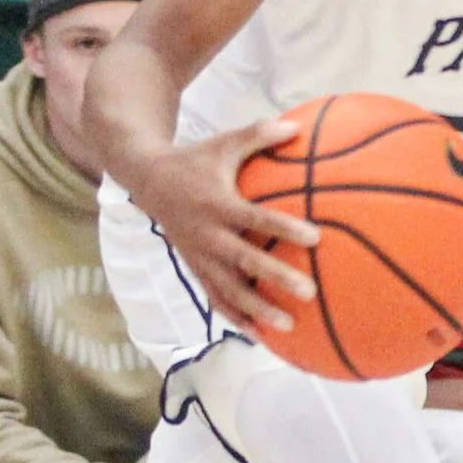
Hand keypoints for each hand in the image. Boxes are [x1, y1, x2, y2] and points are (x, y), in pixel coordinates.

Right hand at [126, 117, 320, 333]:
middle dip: (275, 278)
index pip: (256, 219)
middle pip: (244, 262)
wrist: (147, 180)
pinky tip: (259, 335)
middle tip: (309, 293)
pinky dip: (235, 317)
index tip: (315, 237)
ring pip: (228, 289)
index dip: (284, 228)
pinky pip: (215, 297)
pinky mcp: (194, 268)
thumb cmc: (195, 160)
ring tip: (287, 326)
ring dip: (256, 309)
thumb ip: (259, 135)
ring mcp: (199, 256)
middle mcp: (207, 234)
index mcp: (218, 204)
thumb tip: (298, 126)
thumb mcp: (224, 144)